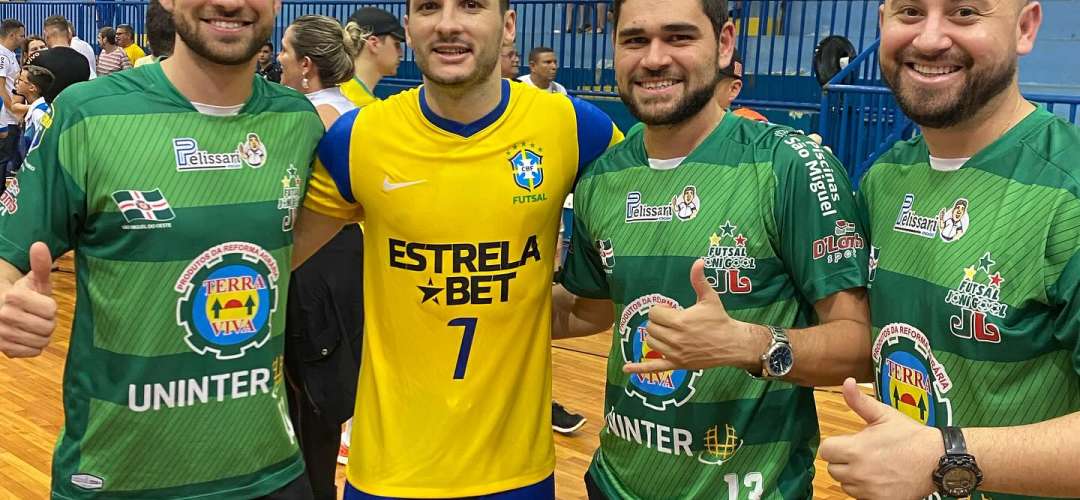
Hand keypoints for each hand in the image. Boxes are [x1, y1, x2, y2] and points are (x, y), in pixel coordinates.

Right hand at [0, 242, 56, 357]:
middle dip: (47, 322)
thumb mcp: (34, 280)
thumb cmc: (24, 294)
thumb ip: (40, 264)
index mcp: (12, 296)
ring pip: (42, 341)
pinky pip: (33, 352)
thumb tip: (39, 245)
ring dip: (42, 334)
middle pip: (48, 327)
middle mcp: (3, 315)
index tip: (39, 302)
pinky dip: (34, 346)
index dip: (50, 307)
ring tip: (32, 325)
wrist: (2, 308)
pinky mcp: (3, 349)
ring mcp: (1, 334)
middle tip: (37, 315)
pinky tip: (25, 336)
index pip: (51, 310)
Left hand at [622, 259, 762, 373]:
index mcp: (680, 321)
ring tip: (667, 332)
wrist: (732, 343)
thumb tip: (698, 261)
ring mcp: (675, 353)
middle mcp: (675, 338)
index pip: (654, 313)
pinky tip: (626, 368)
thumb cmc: (719, 320)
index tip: (669, 309)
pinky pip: (655, 367)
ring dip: (655, 336)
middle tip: (670, 321)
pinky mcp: (677, 365)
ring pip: (650, 342)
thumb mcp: (709, 298)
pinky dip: (639, 369)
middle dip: (657, 322)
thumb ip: (699, 280)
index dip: (660, 309)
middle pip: (651, 327)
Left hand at [820, 378, 942, 499]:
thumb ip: (859, 401)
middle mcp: (858, 472)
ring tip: (870, 465)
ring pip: (845, 484)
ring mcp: (868, 490)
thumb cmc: (910, 436)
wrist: (936, 459)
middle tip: (860, 453)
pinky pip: (860, 497)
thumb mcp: (884, 414)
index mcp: (855, 449)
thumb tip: (846, 382)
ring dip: (852, 476)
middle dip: (842, 460)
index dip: (834, 445)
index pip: (825, 451)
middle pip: (833, 469)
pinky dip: (865, 489)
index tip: (846, 443)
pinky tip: (877, 478)